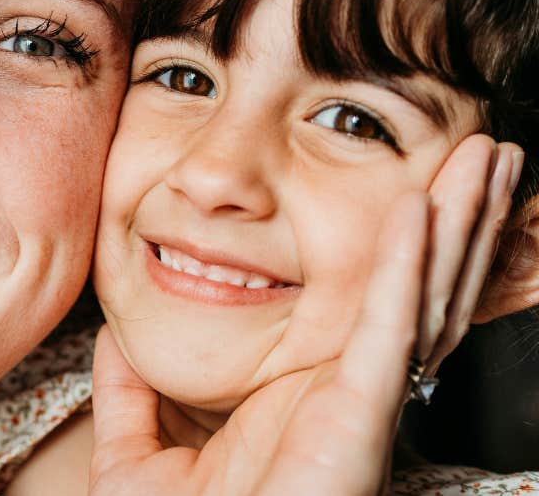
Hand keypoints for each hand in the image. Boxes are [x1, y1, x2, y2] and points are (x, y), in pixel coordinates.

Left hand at [89, 135, 521, 495]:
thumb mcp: (139, 451)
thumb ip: (130, 390)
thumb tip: (113, 337)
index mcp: (304, 392)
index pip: (367, 305)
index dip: (404, 248)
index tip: (420, 184)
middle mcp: (346, 390)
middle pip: (420, 288)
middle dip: (458, 217)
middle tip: (485, 149)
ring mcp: (359, 399)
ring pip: (424, 296)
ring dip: (457, 223)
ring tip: (487, 158)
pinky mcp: (358, 412)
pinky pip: (386, 326)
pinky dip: (405, 267)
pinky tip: (419, 211)